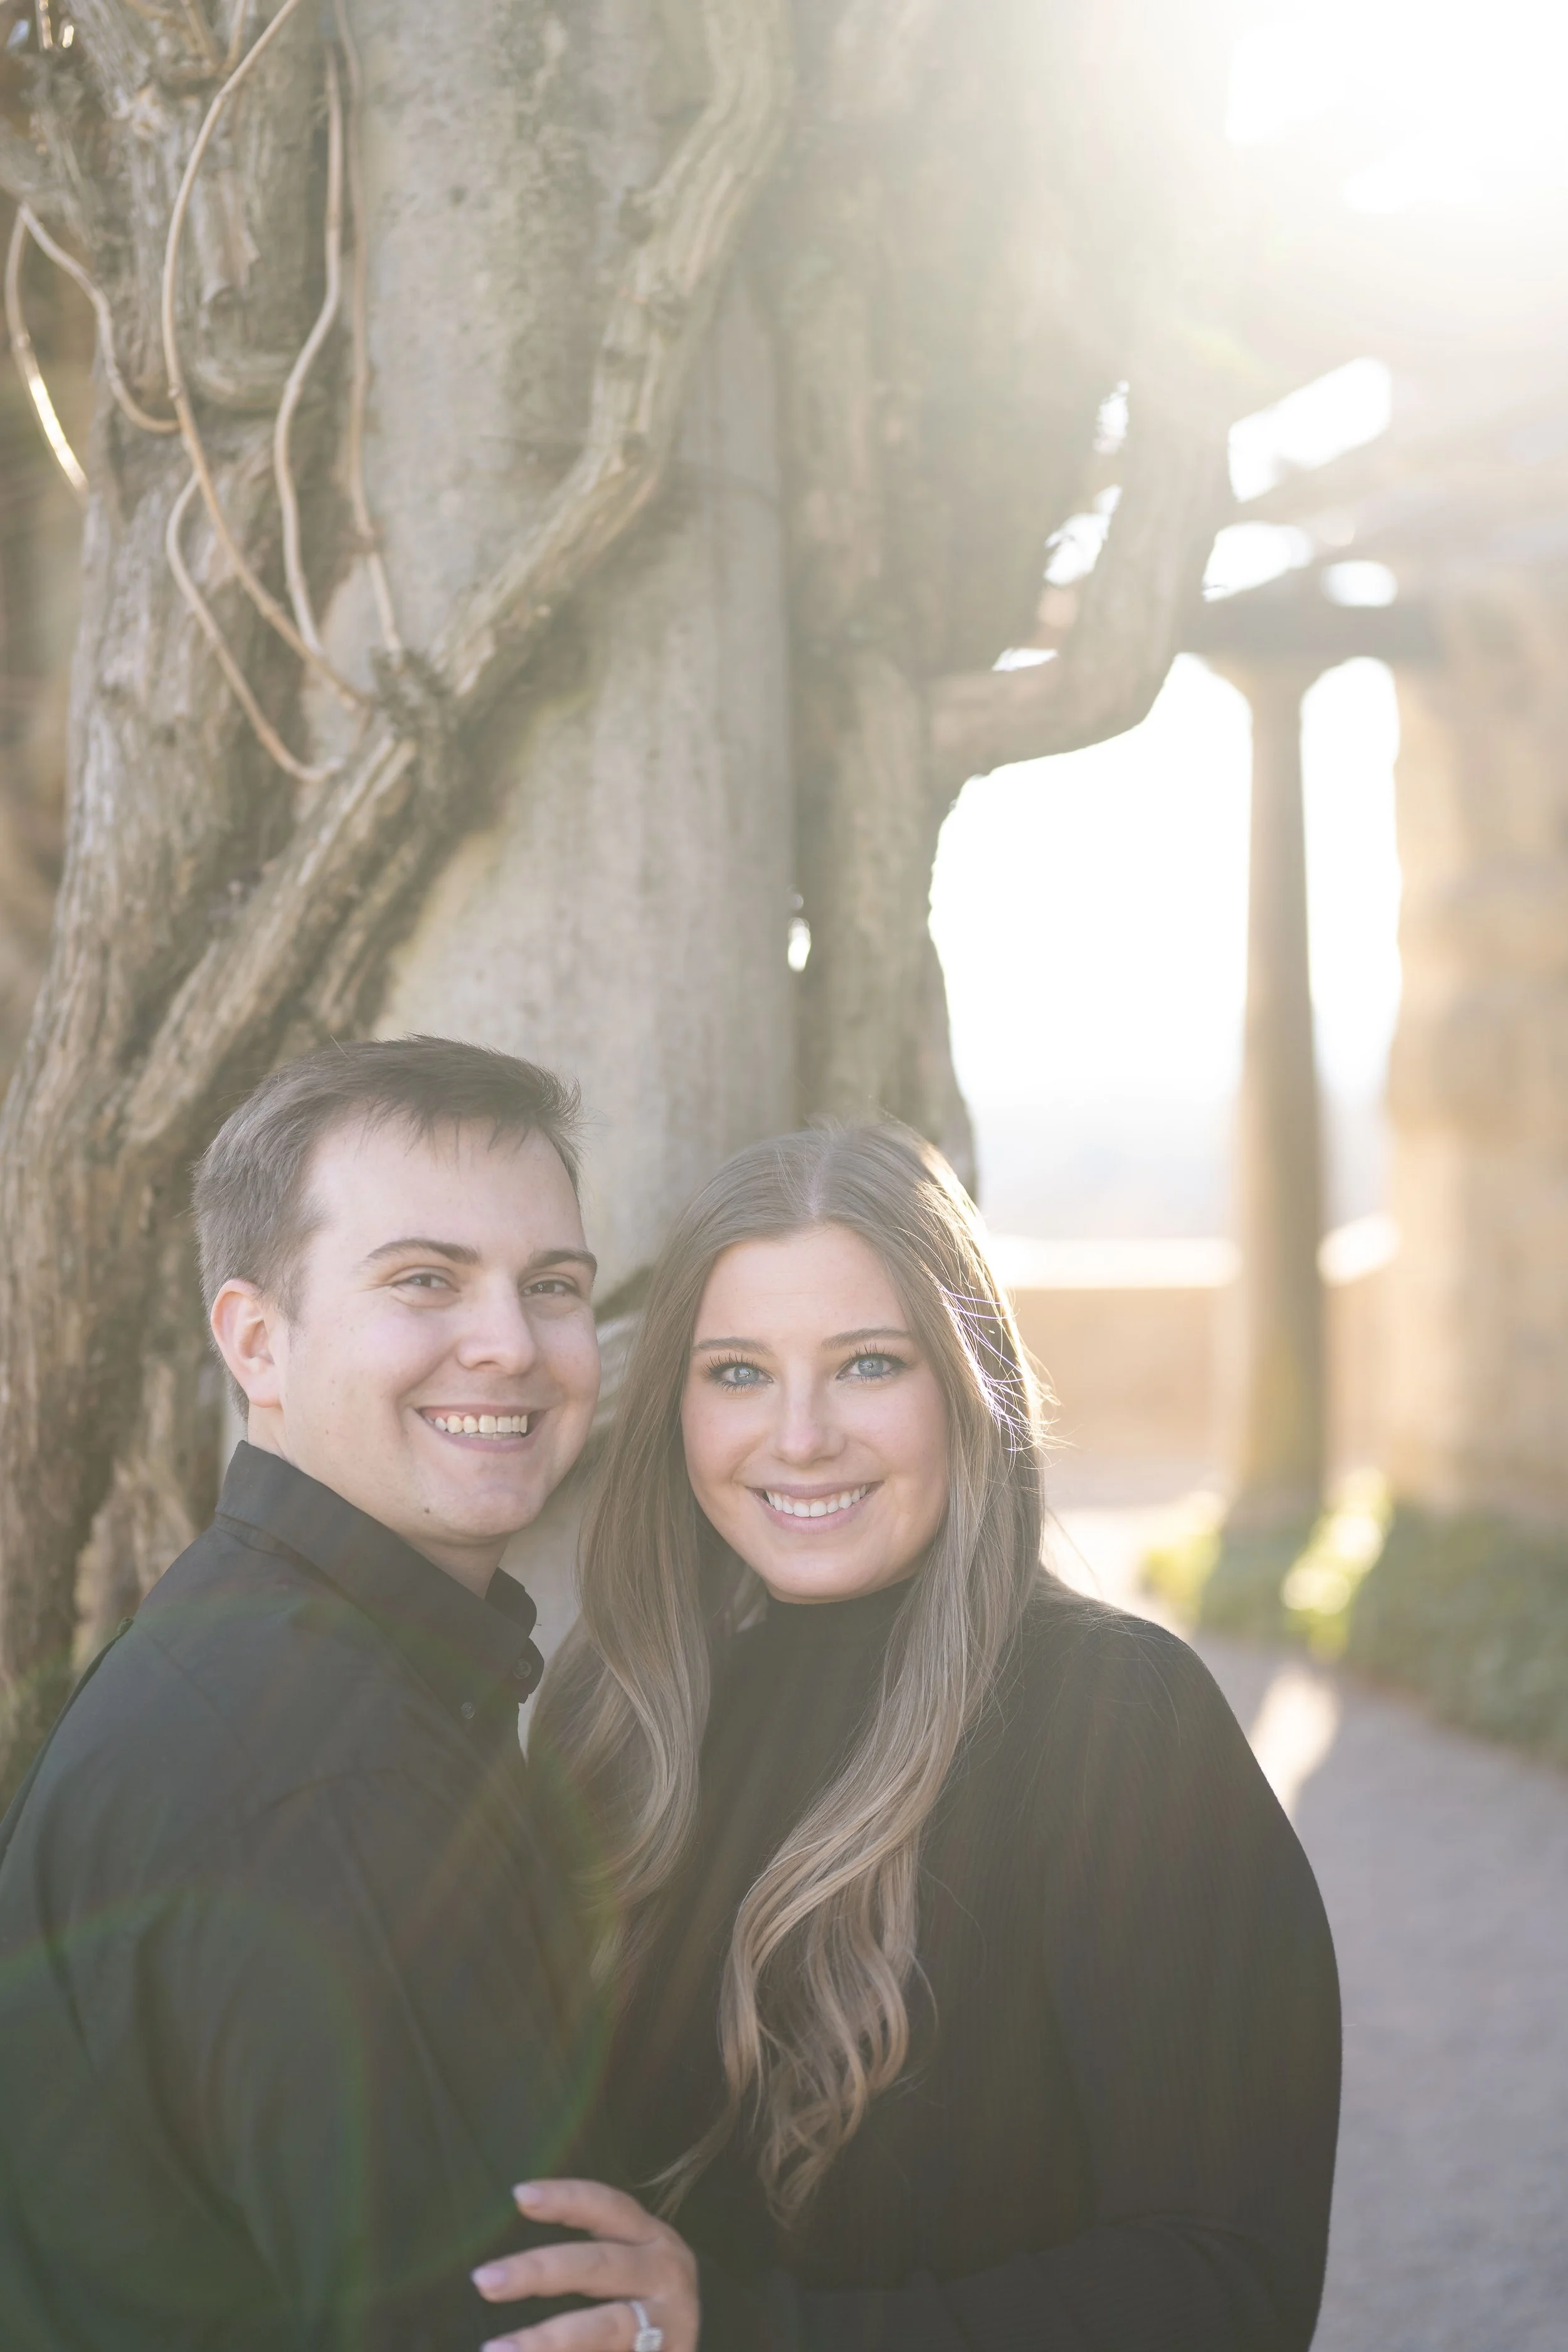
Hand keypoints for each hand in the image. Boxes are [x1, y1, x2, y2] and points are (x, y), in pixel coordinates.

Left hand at [472, 2178, 698, 2351]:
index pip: (608, 2208)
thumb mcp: (622, 2273)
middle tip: (483, 2280)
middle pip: (598, 2265)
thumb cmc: (642, 2308)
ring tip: (496, 2351)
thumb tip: (499, 2272)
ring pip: (606, 2327)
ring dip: (548, 2340)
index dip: (567, 2199)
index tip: (519, 2195)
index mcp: (652, 2240)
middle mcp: (667, 2274)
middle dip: (538, 2271)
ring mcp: (672, 2324)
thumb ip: (580, 2263)